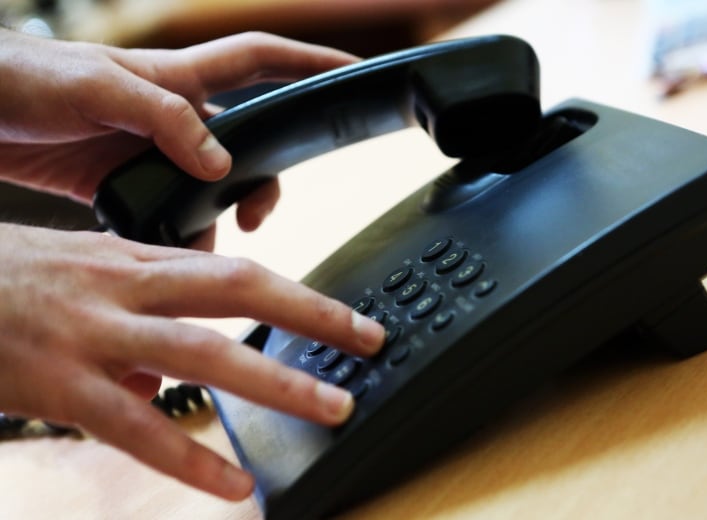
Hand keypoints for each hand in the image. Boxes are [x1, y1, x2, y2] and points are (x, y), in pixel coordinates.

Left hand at [0, 29, 356, 231]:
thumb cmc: (20, 80)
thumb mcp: (93, 88)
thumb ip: (160, 116)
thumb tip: (217, 162)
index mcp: (176, 79)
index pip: (260, 61)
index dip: (310, 63)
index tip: (351, 74)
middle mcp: (173, 114)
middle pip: (247, 142)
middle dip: (262, 179)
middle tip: (254, 216)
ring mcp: (151, 150)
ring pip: (209, 188)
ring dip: (212, 219)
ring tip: (198, 247)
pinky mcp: (123, 181)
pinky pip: (168, 212)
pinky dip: (171, 235)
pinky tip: (162, 253)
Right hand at [0, 224, 385, 499]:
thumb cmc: (12, 278)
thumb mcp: (88, 274)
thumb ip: (143, 311)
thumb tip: (175, 368)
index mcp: (139, 262)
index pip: (240, 272)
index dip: (300, 295)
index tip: (348, 318)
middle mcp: (128, 291)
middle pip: (240, 294)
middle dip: (313, 318)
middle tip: (369, 343)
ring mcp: (96, 338)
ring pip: (204, 356)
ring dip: (275, 385)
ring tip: (331, 408)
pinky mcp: (62, 387)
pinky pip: (137, 429)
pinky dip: (189, 459)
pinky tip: (233, 485)